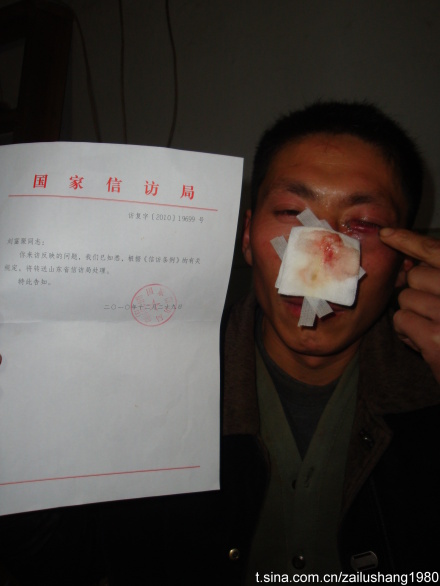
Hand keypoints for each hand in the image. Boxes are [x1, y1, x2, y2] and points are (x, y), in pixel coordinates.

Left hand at [380, 227, 439, 382]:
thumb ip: (439, 282)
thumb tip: (408, 264)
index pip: (436, 250)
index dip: (409, 240)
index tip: (386, 233)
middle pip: (415, 276)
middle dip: (416, 292)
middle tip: (434, 313)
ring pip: (405, 298)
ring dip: (412, 315)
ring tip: (434, 331)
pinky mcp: (435, 336)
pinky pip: (401, 320)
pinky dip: (407, 333)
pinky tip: (426, 345)